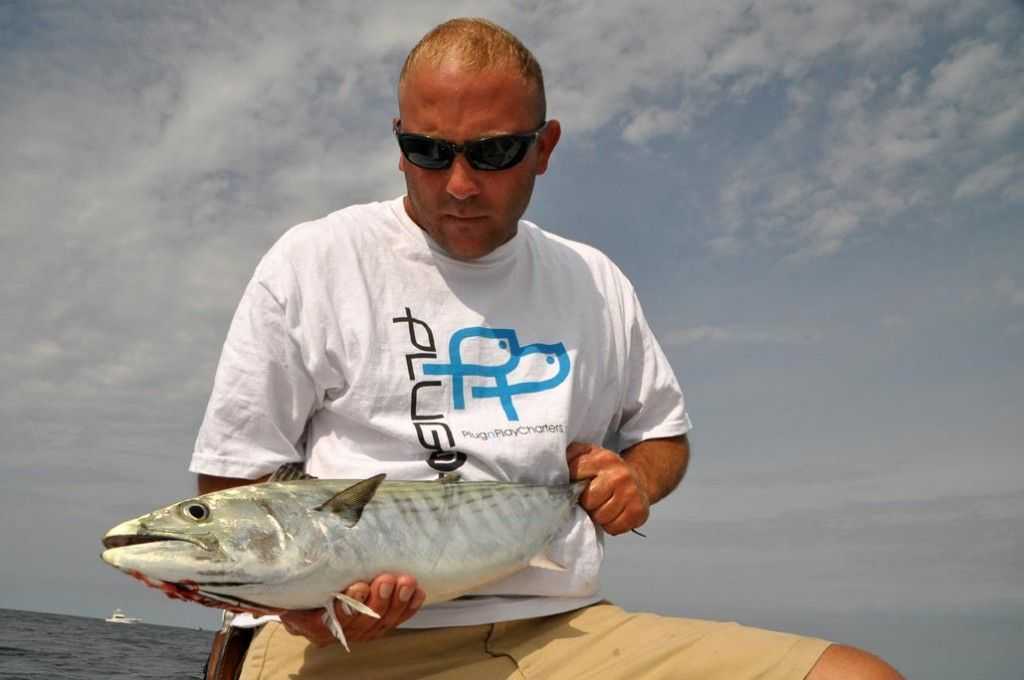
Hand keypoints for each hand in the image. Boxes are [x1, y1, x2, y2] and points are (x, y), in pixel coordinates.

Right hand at [279, 573, 425, 646]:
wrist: (309, 603)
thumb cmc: (298, 593)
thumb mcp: (284, 592)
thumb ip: (278, 588)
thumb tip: (252, 578)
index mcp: (314, 624)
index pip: (333, 620)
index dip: (348, 605)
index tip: (356, 586)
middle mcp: (341, 631)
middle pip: (363, 622)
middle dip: (377, 599)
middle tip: (386, 579)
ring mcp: (363, 629)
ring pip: (383, 621)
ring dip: (396, 602)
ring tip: (405, 581)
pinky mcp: (380, 623)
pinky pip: (398, 619)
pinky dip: (409, 607)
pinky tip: (417, 592)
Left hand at [567, 441, 649, 534]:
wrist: (638, 478)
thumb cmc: (604, 471)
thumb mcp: (586, 455)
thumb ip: (569, 457)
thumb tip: (547, 468)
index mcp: (602, 458)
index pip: (576, 476)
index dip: (573, 486)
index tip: (576, 486)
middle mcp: (619, 474)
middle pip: (589, 501)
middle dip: (586, 503)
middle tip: (590, 499)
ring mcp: (631, 493)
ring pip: (601, 517)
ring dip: (598, 516)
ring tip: (601, 506)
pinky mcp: (639, 511)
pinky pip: (614, 528)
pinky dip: (610, 525)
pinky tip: (613, 514)